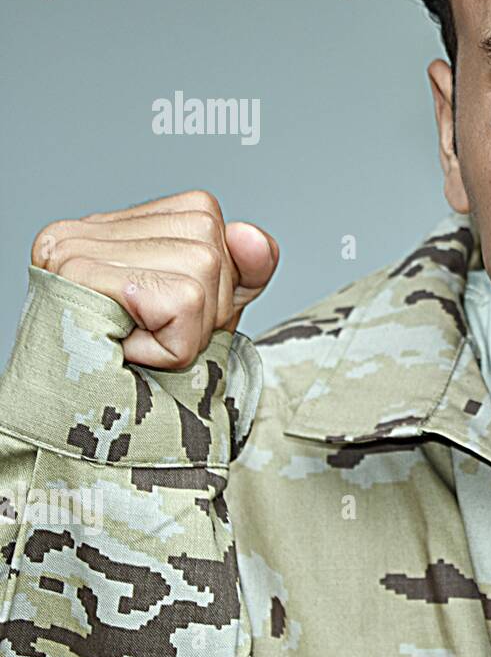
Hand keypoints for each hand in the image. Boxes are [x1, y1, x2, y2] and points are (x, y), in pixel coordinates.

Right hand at [30, 190, 278, 369]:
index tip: (166, 319)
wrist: (84, 440)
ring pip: (200, 271)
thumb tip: (252, 236)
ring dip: (187, 333)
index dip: (212, 281)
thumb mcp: (215, 313)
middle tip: (150, 342)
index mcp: (112, 227)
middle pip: (206, 245)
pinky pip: (180, 302)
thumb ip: (247, 268)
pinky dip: (172, 346)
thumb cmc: (144, 378)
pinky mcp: (76, 275)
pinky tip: (127, 355)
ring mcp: (73, 248)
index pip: (205, 216)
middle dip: (204, 311)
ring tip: (135, 350)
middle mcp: (86, 229)